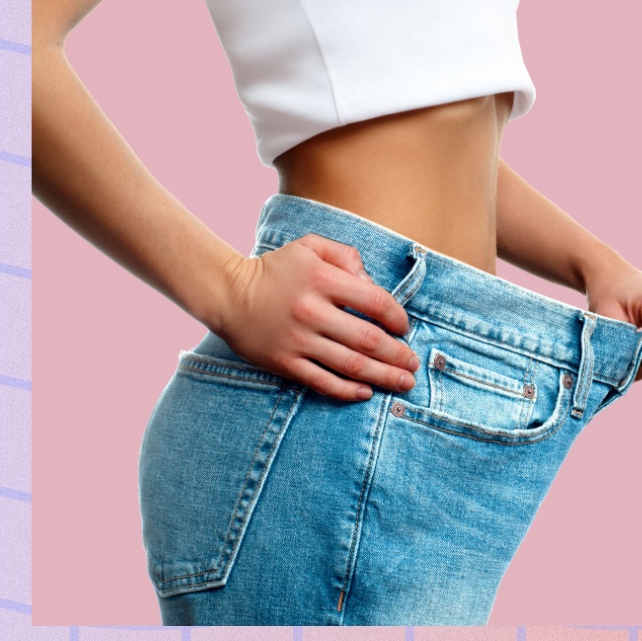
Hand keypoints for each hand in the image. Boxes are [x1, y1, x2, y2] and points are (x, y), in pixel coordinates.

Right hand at [211, 233, 421, 400]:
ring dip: (383, 376)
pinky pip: (322, 382)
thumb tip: (372, 283)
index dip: (397, 317)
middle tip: (413, 365)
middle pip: (368, 340)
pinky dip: (348, 391)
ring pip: (350, 365)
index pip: (375, 301)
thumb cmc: (277, 269)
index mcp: (322, 280)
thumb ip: (346, 256)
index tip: (405, 328)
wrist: (228, 293)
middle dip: (397, 356)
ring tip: (403, 383)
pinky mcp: (285, 362)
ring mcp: (298, 340)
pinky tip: (367, 393)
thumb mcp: (310, 247)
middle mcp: (312, 312)